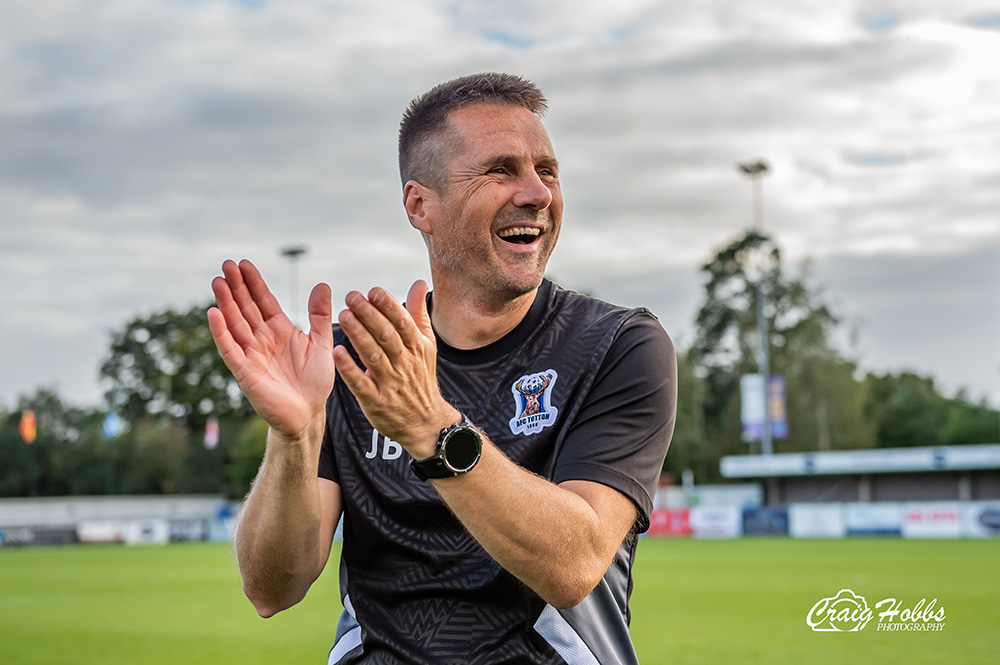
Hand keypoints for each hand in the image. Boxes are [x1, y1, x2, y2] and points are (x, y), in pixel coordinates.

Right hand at [207, 259, 334, 438]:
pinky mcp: (245, 372)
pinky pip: (230, 349)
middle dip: (236, 287)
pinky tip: (213, 314)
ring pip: (235, 324)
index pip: (264, 301)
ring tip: (217, 281)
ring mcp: (252, 354)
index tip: (243, 263)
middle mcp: (262, 339)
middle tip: (226, 264)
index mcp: (280, 330)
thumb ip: (319, 316)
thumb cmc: (314, 381)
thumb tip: (321, 284)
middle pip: (246, 308)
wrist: (308, 414)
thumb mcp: (321, 344)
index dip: (254, 283)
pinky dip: (221, 332)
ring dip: (226, 303)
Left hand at [333, 280, 459, 458]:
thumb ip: (418, 314)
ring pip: (374, 356)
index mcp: (416, 347)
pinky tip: (336, 352)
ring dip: (358, 335)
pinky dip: (349, 368)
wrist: (426, 422)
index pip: (403, 322)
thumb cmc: (420, 377)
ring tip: (344, 316)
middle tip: (352, 297)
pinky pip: (361, 384)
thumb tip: (419, 283)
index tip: (373, 291)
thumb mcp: (426, 346)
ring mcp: (390, 383)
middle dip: (369, 315)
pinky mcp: (376, 402)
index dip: (388, 306)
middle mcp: (404, 363)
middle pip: (387, 336)